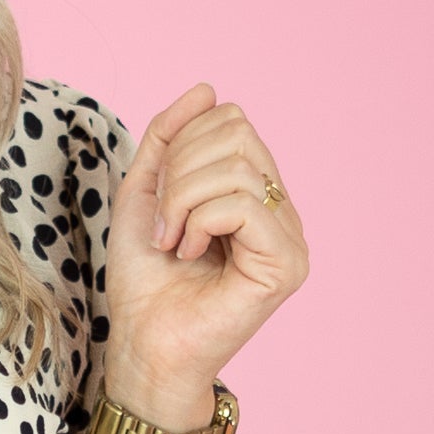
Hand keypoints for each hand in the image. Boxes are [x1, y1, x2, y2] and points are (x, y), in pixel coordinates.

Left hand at [103, 88, 308, 424]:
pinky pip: (243, 204)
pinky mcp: (288, 264)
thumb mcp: (146, 192)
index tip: (159, 198)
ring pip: (237, 165)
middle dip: (180, 169)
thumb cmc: (144, 282)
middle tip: (162, 221)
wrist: (142, 346)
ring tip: (172, 240)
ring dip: (183, 199)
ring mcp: (291, 237)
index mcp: (253, 190)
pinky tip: (189, 254)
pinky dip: (200, 222)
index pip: (229, 120)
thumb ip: (169, 137)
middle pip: (236, 131)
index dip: (181, 144)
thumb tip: (207, 88)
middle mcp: (280, 209)